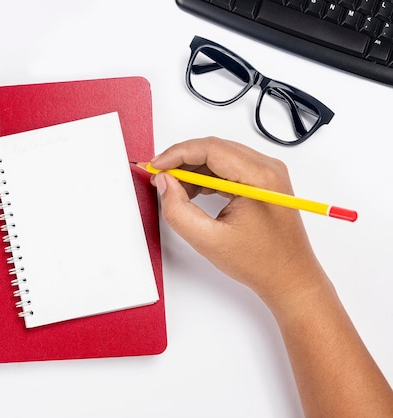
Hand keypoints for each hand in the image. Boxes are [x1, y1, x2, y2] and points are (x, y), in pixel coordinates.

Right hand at [150, 137, 325, 304]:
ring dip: (192, 169)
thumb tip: (164, 183)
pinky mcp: (262, 182)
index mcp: (259, 178)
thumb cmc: (260, 263)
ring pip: (219, 157)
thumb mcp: (209, 240)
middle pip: (214, 148)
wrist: (290, 278)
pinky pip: (227, 168)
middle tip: (159, 178)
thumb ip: (178, 210)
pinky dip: (205, 177)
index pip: (210, 149)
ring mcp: (266, 174)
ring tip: (174, 190)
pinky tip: (191, 193)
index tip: (155, 166)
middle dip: (182, 161)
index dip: (177, 154)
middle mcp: (267, 168)